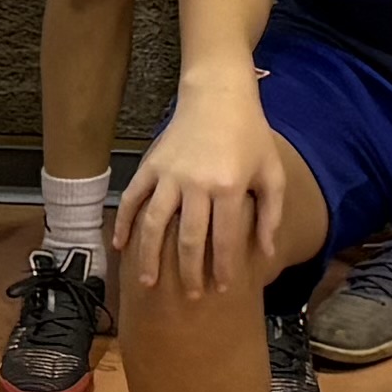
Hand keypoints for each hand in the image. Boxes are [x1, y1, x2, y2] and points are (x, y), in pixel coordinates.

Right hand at [117, 82, 299, 301]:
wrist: (218, 94)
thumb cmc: (250, 134)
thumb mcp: (271, 172)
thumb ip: (270, 214)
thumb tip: (266, 252)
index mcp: (228, 187)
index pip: (224, 239)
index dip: (223, 267)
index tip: (222, 288)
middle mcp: (196, 184)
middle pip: (188, 239)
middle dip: (189, 272)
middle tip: (191, 296)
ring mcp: (169, 174)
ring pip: (154, 224)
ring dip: (150, 257)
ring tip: (148, 283)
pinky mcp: (151, 165)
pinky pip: (133, 198)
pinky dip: (125, 223)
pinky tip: (121, 246)